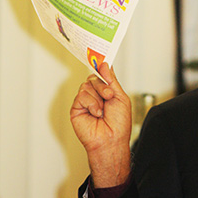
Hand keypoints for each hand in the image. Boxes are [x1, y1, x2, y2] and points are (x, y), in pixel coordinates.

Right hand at [70, 63, 131, 187]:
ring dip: (98, 97)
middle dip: (103, 86)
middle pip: (94, 77)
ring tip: (102, 110)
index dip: (101, 66)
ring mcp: (86, 101)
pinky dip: (91, 104)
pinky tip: (95, 113)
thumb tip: (105, 64)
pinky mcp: (77, 107)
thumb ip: (111, 80)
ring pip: (87, 85)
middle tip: (109, 96)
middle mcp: (96, 94)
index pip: (102, 74)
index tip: (102, 57)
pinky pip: (81, 95)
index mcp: (107, 91)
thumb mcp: (120, 97)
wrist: (110, 140)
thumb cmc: (119, 124)